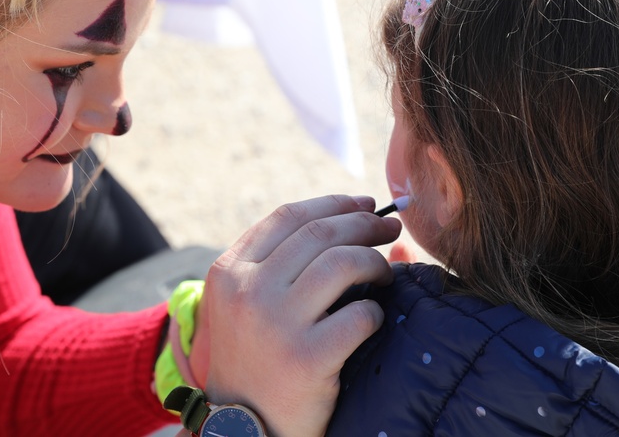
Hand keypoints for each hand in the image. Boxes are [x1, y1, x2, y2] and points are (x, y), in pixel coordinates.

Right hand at [189, 194, 401, 436]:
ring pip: (342, 264)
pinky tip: (373, 317)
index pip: (288, 216)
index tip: (363, 204)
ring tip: (386, 273)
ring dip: (375, 262)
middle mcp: (248, 292)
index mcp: (228, 271)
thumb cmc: (254, 359)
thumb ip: (277, 264)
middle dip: (364, 224)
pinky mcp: (306, 359)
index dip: (333, 203)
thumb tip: (348, 219)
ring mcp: (275, 325)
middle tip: (389, 227)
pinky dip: (374, 311)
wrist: (243, 430)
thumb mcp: (243, 304)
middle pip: (320, 234)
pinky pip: (359, 315)